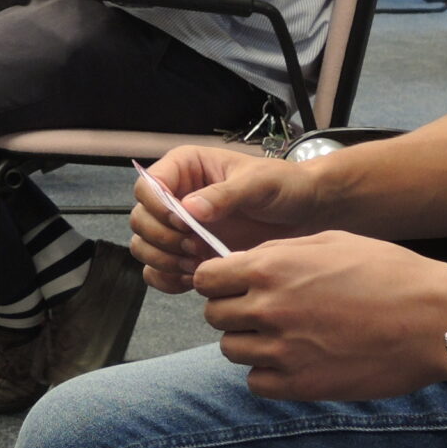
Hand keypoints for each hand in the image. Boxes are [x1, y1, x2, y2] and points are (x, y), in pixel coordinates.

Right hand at [130, 146, 324, 292]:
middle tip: (193, 247)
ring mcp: (180, 229)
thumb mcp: (258, 183)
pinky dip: (168, 279)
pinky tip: (194, 278)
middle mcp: (176, 197)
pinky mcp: (188, 255)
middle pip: (140, 219)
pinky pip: (158, 271)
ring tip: (196, 264)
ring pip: (143, 246)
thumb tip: (189, 208)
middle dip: (162, 238)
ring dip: (163, 260)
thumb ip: (224, 194)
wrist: (306, 214)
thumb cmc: (284, 187)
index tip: (183, 222)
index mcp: (185, 168)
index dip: (157, 206)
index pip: (147, 186)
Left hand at [195, 232, 446, 402]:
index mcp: (270, 267)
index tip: (232, 285)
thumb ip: (280, 252)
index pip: (206, 278)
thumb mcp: (330, 242)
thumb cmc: (389, 274)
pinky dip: (268, 375)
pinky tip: (293, 361)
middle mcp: (268, 308)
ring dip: (249, 343)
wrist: (433, 320)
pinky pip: (256, 383)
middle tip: (261, 311)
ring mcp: (282, 350)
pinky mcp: (300, 385)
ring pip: (231, 350)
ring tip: (282, 336)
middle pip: (214, 315)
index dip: (217, 281)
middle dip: (232, 311)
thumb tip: (248, 261)